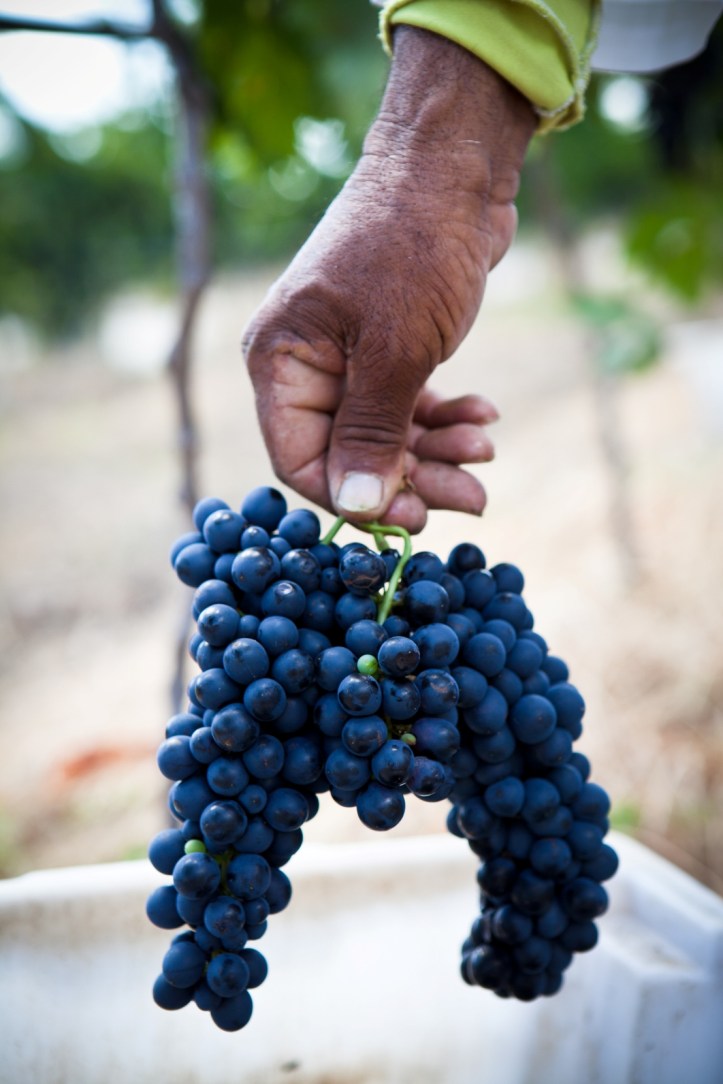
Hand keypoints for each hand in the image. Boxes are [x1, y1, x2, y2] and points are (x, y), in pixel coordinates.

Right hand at [243, 27, 534, 531]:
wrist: (453, 168)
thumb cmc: (414, 247)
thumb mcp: (395, 350)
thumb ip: (372, 433)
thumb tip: (358, 509)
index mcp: (281, 361)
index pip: (300, 459)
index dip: (354, 497)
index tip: (413, 517)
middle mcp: (306, 364)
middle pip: (350, 453)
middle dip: (412, 478)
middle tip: (471, 495)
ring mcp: (346, 356)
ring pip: (384, 433)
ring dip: (437, 451)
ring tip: (487, 451)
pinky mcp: (385, 347)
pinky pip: (407, 404)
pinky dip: (445, 417)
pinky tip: (483, 416)